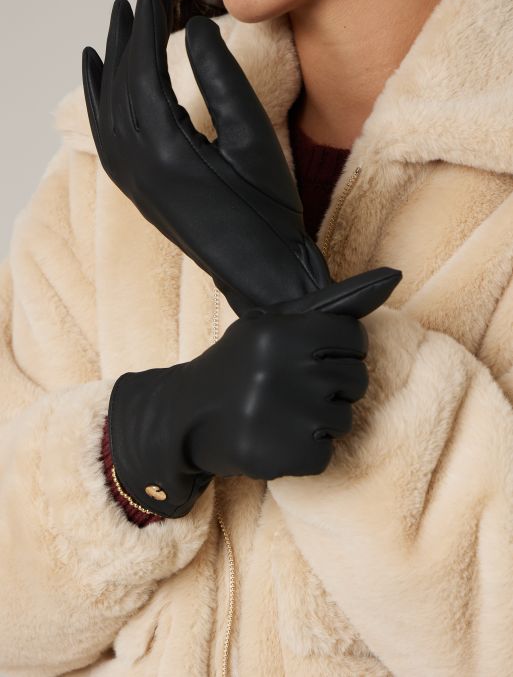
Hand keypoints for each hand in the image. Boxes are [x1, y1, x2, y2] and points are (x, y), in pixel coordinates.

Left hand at [82, 0, 371, 314]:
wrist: (261, 272)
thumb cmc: (266, 212)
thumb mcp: (254, 138)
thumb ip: (223, 78)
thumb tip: (196, 27)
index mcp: (166, 149)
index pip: (144, 71)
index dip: (147, 29)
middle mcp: (138, 165)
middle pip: (119, 87)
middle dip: (125, 42)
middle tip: (135, 4)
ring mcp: (134, 182)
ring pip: (108, 114)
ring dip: (109, 71)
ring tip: (111, 36)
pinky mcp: (139, 193)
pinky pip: (106, 142)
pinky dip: (100, 110)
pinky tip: (102, 92)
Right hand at [107, 268, 400, 517]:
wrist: (183, 418)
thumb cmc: (235, 367)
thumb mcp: (266, 326)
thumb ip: (324, 308)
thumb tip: (392, 278)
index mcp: (281, 332)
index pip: (354, 337)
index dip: (343, 351)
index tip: (320, 359)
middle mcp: (284, 371)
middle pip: (356, 379)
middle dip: (335, 388)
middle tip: (299, 391)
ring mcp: (284, 417)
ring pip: (344, 420)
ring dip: (321, 422)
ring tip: (284, 416)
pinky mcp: (282, 457)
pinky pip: (326, 454)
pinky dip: (307, 452)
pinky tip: (278, 440)